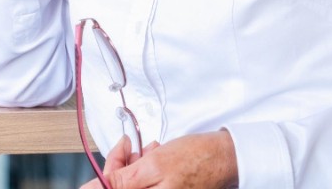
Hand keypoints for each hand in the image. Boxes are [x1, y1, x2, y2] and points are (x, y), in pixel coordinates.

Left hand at [79, 130, 236, 188]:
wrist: (224, 156)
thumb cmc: (196, 159)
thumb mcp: (153, 165)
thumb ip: (121, 180)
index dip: (107, 171)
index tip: (117, 153)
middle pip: (120, 186)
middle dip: (122, 165)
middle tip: (132, 147)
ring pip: (131, 183)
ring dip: (134, 164)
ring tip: (149, 150)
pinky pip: (144, 183)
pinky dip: (145, 167)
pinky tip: (154, 156)